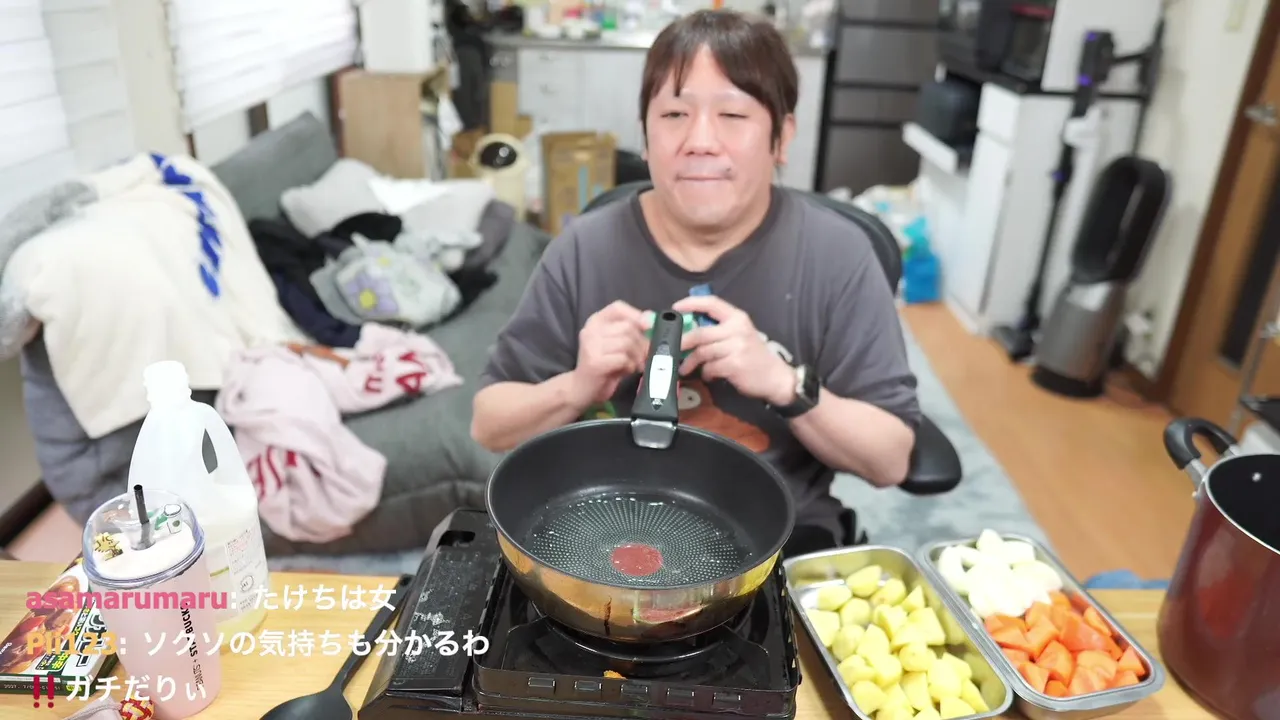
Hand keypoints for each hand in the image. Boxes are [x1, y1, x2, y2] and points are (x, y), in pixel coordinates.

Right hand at [570, 300, 650, 404]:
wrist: (581, 388)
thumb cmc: (603, 365)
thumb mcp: (616, 344)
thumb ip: (631, 330)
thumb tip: (650, 316)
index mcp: (595, 321)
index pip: (617, 307)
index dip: (635, 314)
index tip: (648, 327)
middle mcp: (591, 330)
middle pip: (627, 327)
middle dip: (641, 343)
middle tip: (642, 356)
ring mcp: (591, 345)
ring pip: (627, 342)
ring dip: (636, 356)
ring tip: (634, 365)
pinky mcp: (595, 362)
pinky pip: (623, 358)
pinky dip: (630, 366)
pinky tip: (626, 370)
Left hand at [672, 295, 795, 405]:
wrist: (775, 377)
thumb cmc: (754, 355)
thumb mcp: (740, 335)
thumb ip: (719, 330)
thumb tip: (688, 330)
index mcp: (737, 318)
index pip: (711, 303)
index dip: (691, 303)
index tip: (675, 307)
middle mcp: (737, 329)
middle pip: (700, 333)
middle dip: (682, 342)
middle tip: (672, 348)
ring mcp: (737, 347)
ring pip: (702, 352)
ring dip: (691, 362)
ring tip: (686, 368)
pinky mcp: (735, 365)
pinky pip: (710, 367)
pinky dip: (706, 373)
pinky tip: (709, 375)